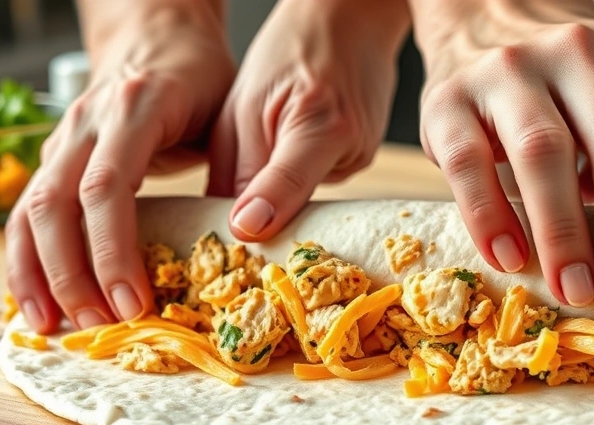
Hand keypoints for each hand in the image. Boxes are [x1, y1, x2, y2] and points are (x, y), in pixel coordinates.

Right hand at [5, 1, 234, 332]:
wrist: (157, 34)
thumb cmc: (198, 77)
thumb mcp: (226, 111)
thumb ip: (234, 167)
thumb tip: (249, 236)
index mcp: (134, 109)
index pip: (108, 186)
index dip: (115, 249)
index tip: (134, 302)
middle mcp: (86, 124)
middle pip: (57, 204)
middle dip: (74, 273)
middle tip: (101, 324)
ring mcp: (62, 140)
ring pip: (30, 211)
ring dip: (39, 274)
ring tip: (55, 327)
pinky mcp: (53, 159)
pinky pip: (25, 213)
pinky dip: (26, 260)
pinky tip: (37, 302)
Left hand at [206, 0, 409, 240]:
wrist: (349, 20)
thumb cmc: (291, 50)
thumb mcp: (245, 102)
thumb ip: (236, 168)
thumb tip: (233, 227)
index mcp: (321, 123)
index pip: (288, 184)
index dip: (262, 214)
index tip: (241, 234)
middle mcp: (352, 147)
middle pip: (298, 208)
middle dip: (264, 216)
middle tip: (230, 221)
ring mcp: (362, 158)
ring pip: (306, 198)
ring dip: (277, 194)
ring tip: (265, 156)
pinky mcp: (363, 161)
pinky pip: (316, 184)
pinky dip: (295, 179)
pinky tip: (289, 148)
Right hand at [410, 0, 593, 306]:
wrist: (478, 22)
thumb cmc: (553, 88)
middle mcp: (576, 53)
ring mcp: (508, 70)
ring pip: (544, 151)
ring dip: (564, 231)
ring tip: (573, 287)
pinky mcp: (449, 98)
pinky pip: (471, 163)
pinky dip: (491, 216)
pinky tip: (508, 258)